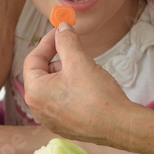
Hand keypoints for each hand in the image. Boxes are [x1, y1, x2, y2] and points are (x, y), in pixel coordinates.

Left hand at [22, 23, 138, 146]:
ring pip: (54, 87)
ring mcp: (51, 120)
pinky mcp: (65, 126)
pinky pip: (63, 101)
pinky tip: (89, 88)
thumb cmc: (96, 95)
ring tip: (87, 71)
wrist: (120, 126)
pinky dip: (72, 90)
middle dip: (59, 59)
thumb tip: (62, 27)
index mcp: (35, 93)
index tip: (60, 32)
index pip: (33, 59)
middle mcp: (38, 109)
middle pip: (43, 73)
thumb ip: (66, 41)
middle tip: (77, 51)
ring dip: (67, 74)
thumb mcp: (79, 61)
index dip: (47, 42)